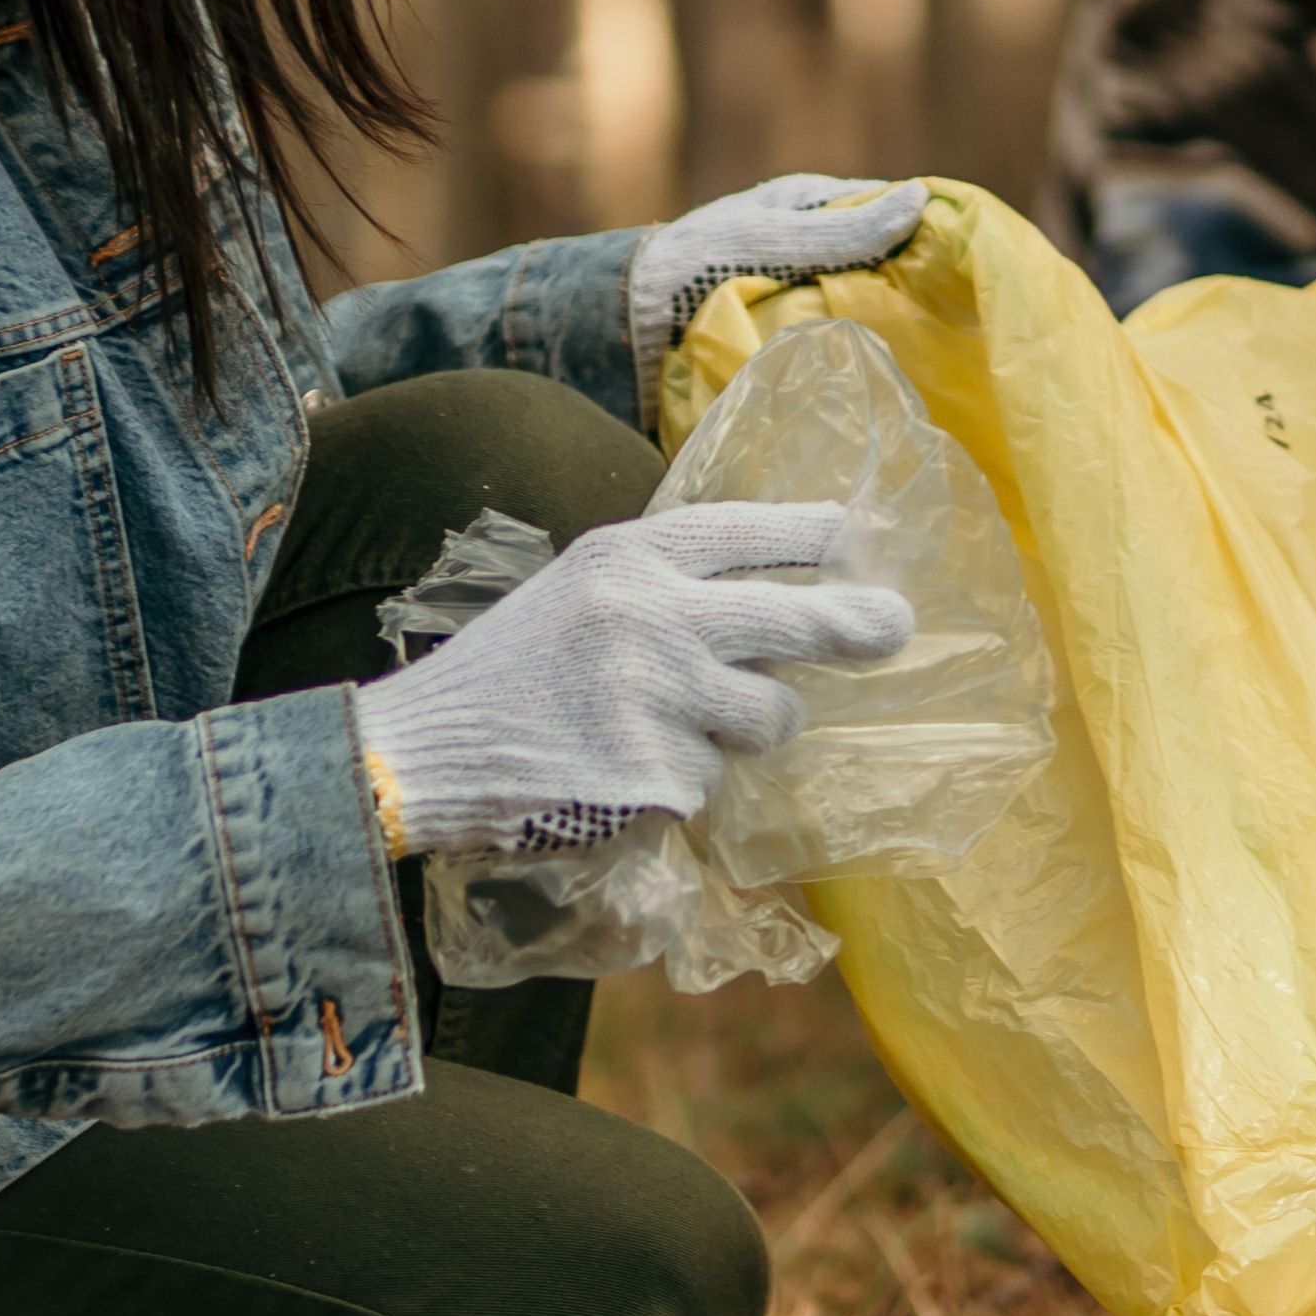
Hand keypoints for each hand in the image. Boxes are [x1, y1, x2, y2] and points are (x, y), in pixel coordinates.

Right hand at [354, 503, 919, 854]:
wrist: (422, 753)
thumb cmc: (507, 674)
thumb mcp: (578, 591)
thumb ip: (664, 588)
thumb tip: (777, 610)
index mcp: (630, 556)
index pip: (748, 530)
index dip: (815, 535)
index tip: (857, 537)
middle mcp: (655, 616)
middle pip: (800, 621)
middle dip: (859, 625)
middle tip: (893, 626)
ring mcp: (660, 698)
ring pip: (771, 718)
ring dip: (745, 731)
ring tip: (672, 729)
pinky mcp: (659, 775)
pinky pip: (712, 780)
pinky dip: (680, 785)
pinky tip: (619, 774)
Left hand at [627, 173, 931, 369]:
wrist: (622, 326)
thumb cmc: (693, 264)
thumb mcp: (773, 239)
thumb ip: (844, 230)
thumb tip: (922, 200)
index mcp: (808, 202)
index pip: (890, 207)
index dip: (931, 228)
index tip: (973, 261)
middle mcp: (807, 240)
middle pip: (880, 257)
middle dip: (915, 282)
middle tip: (960, 317)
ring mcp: (796, 286)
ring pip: (861, 299)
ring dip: (886, 322)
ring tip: (931, 352)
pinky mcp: (782, 330)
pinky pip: (833, 334)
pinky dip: (854, 347)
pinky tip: (880, 372)